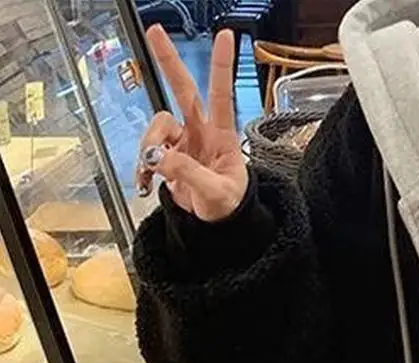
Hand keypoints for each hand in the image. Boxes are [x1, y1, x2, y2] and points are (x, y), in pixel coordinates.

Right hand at [139, 26, 247, 221]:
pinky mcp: (168, 157)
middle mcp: (201, 132)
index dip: (222, 67)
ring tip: (152, 168)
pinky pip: (147, 152)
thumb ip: (188, 173)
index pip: (221, 96)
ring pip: (156, 126)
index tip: (226, 36)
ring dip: (149, 144)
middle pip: (183, 90)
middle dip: (168, 62)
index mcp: (221, 137)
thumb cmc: (228, 207)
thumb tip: (159, 157)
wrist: (219, 227)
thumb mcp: (215, 194)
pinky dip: (141, 165)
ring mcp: (183, 142)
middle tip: (154, 32)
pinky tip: (144, 179)